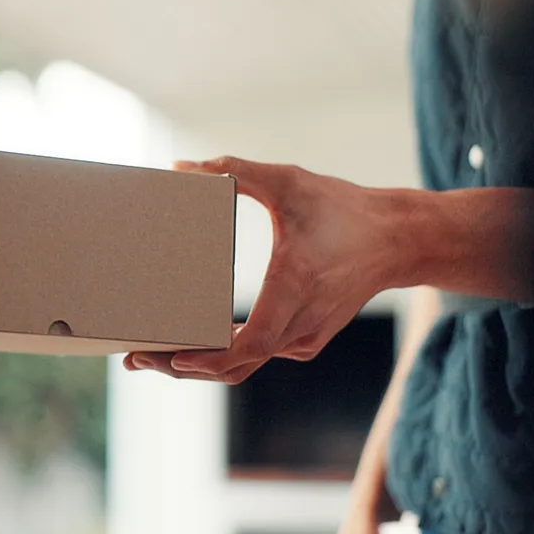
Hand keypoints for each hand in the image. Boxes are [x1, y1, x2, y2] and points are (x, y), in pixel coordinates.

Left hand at [125, 157, 402, 383]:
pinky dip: (223, 357)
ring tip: (150, 356)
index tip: (172, 357)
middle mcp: (301, 324)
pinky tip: (189, 347)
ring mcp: (305, 338)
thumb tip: (182, 166)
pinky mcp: (305, 340)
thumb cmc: (344, 209)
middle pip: (234, 365)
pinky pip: (258, 356)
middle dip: (181, 365)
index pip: (247, 344)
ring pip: (244, 367)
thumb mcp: (289, 181)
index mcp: (295, 288)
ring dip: (198, 365)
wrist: (400, 238)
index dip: (207, 358)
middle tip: (134, 359)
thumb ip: (235, 171)